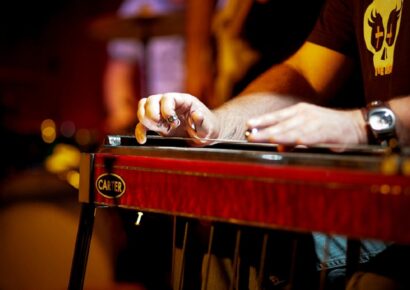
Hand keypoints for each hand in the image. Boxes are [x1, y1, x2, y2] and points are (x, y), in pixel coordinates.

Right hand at [135, 93, 219, 144]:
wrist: (206, 136)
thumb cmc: (209, 128)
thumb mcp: (209, 127)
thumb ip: (203, 122)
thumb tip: (196, 115)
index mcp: (183, 100)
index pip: (167, 98)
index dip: (166, 109)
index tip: (173, 123)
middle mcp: (170, 104)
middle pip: (151, 100)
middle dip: (152, 113)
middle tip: (161, 125)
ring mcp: (162, 114)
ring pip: (144, 108)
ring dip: (145, 119)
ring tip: (156, 129)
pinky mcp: (158, 125)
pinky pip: (143, 124)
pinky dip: (140, 131)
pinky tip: (143, 140)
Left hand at [246, 102, 366, 145]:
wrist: (355, 125)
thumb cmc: (330, 128)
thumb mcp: (308, 128)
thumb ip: (292, 137)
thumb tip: (279, 147)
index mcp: (299, 111)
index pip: (277, 116)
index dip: (262, 120)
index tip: (249, 125)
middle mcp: (305, 115)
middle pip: (281, 124)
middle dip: (264, 130)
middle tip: (250, 136)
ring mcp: (315, 122)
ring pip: (292, 130)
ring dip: (278, 135)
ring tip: (265, 138)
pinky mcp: (325, 132)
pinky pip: (310, 137)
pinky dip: (299, 140)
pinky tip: (290, 143)